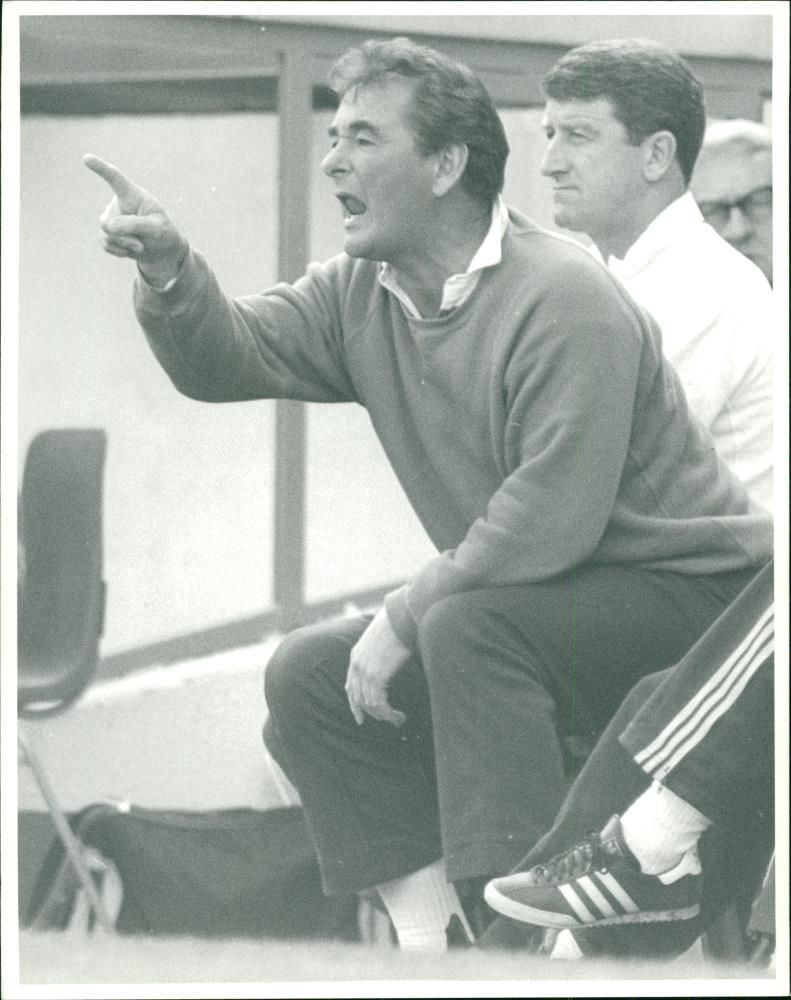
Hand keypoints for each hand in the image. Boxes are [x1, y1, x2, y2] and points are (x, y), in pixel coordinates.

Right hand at [83, 153, 187, 286]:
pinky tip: (130, 249)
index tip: (87, 158)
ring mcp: (109, 218)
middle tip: (143, 241)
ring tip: (140, 244)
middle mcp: (117, 203)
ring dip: (126, 244)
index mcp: (132, 194)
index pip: (115, 178)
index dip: (101, 168)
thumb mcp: (157, 229)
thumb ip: (135, 225)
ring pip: (107, 233)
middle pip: (110, 221)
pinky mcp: (106, 233)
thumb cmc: (162, 233)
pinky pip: (106, 244)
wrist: (161, 251)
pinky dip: (120, 251)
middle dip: (126, 236)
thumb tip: (107, 226)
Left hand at [345, 608, 409, 726]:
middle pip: (357, 698)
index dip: (355, 704)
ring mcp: (364, 671)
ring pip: (369, 704)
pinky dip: (388, 714)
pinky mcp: (375, 676)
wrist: (400, 618)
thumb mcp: (381, 639)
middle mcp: (356, 665)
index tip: (361, 717)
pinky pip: (378, 703)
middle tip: (387, 720)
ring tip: (398, 719)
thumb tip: (390, 661)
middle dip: (371, 714)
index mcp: (356, 655)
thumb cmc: (397, 625)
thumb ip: (379, 653)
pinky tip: (399, 716)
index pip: (350, 686)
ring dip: (384, 716)